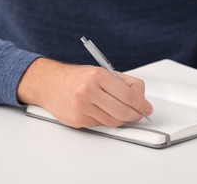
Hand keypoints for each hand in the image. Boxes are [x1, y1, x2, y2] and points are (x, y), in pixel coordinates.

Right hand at [17, 58, 152, 127]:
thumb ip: (122, 83)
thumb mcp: (101, 72)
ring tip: (123, 113)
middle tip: (139, 114)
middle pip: (123, 111)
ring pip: (113, 121)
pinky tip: (103, 112)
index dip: (142, 104)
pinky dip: (106, 120)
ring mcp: (81, 106)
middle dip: (135, 115)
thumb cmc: (77, 77)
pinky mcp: (77, 119)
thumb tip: (141, 98)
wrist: (49, 83)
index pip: (129, 95)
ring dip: (122, 120)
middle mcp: (89, 90)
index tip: (147, 108)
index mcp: (98, 76)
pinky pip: (100, 124)